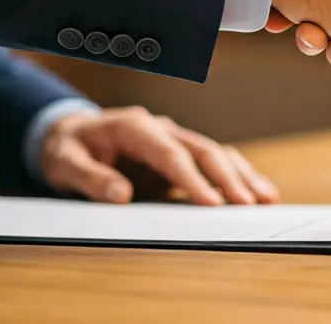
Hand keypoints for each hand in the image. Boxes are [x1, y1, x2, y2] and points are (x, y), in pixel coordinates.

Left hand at [40, 106, 278, 204]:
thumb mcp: (65, 163)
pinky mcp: (180, 154)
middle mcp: (161, 128)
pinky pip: (213, 162)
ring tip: (265, 198)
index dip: (192, 178)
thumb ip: (90, 178)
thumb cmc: (68, 149)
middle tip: (248, 204)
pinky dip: (236, 176)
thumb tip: (121, 194)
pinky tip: (255, 192)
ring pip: (216, 152)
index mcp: (134, 126)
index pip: (170, 152)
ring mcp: (174, 139)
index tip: (211, 202)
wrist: (70, 134)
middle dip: (228, 178)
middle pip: (203, 150)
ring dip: (241, 175)